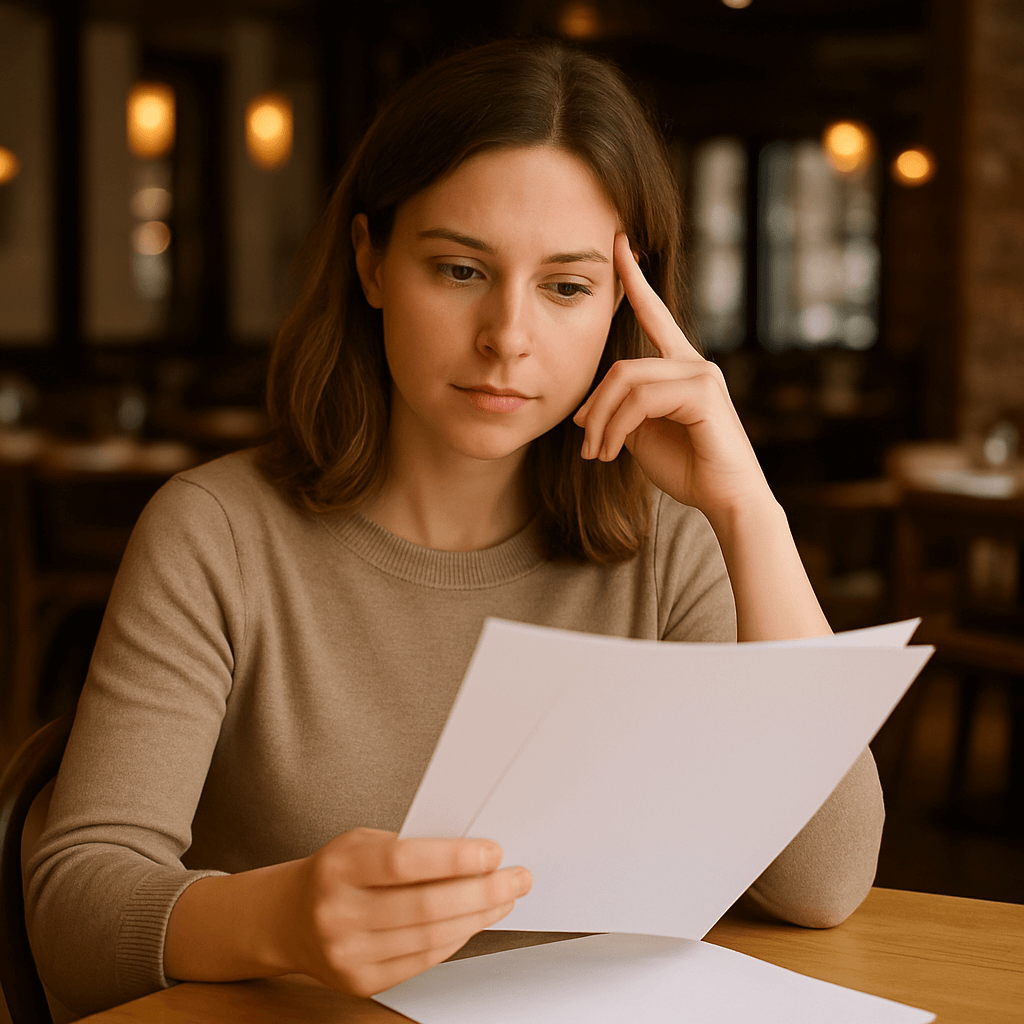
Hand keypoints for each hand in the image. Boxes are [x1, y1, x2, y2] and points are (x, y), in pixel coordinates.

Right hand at [280, 828, 529, 996]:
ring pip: (429, 938)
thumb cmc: (337, 871)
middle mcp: (339, 913)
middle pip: (425, 906)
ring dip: (478, 917)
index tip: (492, 852)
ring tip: (504, 898)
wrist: (290, 917)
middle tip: (516, 878)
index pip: (405, 862)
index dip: (454, 858)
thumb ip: (410, 847)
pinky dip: (456, 939)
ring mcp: (348, 953)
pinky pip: (422, 960)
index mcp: (339, 867)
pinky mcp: (361, 981)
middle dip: (482, 891)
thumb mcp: (362, 842)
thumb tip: (474, 854)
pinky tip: (474, 922)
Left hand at [573, 234, 771, 524]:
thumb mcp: (641, 436)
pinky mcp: (702, 392)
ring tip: (597, 454)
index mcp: (680, 368)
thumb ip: (619, 412)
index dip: (635, 278)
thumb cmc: (688, 469)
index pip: (654, 314)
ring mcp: (701, 374)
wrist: (725, 500)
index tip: (618, 242)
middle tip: (585, 445)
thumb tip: (584, 411)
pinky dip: (618, 427)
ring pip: (626, 381)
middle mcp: (693, 363)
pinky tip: (613, 452)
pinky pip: (641, 400)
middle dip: (594, 406)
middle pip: (621, 366)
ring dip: (602, 421)